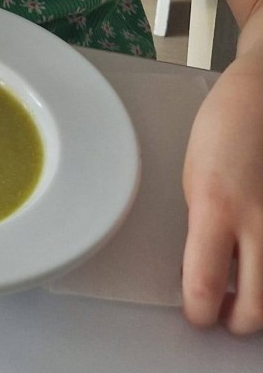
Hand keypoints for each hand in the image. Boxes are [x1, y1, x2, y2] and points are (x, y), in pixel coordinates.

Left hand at [181, 53, 262, 333]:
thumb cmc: (224, 129)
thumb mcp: (194, 178)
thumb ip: (201, 226)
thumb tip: (201, 271)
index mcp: (215, 207)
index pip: (202, 286)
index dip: (197, 312)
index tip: (195, 313)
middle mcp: (258, 223)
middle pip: (253, 311)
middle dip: (234, 321)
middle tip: (224, 312)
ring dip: (262, 305)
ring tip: (246, 292)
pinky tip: (261, 258)